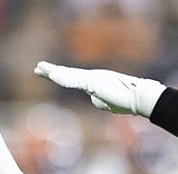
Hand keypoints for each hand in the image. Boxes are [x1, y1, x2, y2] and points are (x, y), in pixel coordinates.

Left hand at [34, 61, 165, 117]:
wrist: (139, 98)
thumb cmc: (126, 100)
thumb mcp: (107, 102)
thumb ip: (98, 99)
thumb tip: (93, 98)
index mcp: (93, 82)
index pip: (71, 79)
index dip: (59, 76)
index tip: (48, 73)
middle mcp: (91, 77)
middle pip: (67, 74)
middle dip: (52, 71)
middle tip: (38, 67)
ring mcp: (93, 79)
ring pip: (69, 75)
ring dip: (54, 73)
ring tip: (40, 69)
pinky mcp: (95, 82)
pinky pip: (76, 81)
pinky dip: (64, 78)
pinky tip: (53, 76)